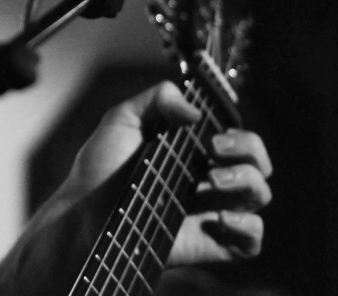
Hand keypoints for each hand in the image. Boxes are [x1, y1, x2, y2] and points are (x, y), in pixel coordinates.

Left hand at [61, 80, 271, 264]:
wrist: (83, 212)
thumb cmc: (100, 168)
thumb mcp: (122, 120)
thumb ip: (156, 99)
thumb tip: (193, 110)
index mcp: (194, 151)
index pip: (239, 139)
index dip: (240, 134)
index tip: (215, 134)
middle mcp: (209, 179)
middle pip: (258, 163)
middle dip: (248, 152)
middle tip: (213, 150)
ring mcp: (212, 211)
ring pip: (259, 195)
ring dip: (246, 182)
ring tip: (211, 180)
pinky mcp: (211, 243)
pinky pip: (252, 240)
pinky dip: (247, 227)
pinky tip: (220, 217)